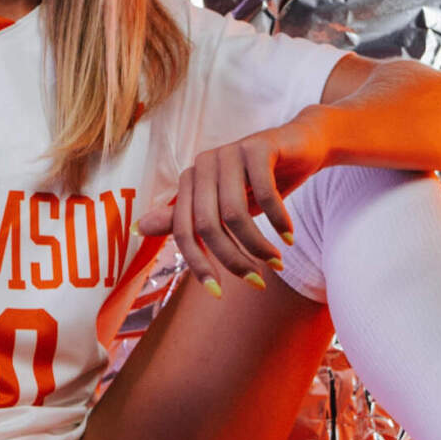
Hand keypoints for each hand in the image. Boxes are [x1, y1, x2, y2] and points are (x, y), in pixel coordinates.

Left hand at [137, 109, 332, 296]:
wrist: (302, 145)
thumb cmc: (260, 181)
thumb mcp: (225, 207)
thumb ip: (186, 218)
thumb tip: (138, 229)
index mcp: (190, 180)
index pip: (184, 231)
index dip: (198, 265)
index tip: (218, 294)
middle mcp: (204, 164)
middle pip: (208, 225)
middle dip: (232, 260)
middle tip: (257, 282)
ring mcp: (230, 152)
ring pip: (236, 213)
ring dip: (259, 246)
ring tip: (277, 262)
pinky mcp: (258, 147)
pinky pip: (266, 193)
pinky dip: (278, 221)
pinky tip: (289, 237)